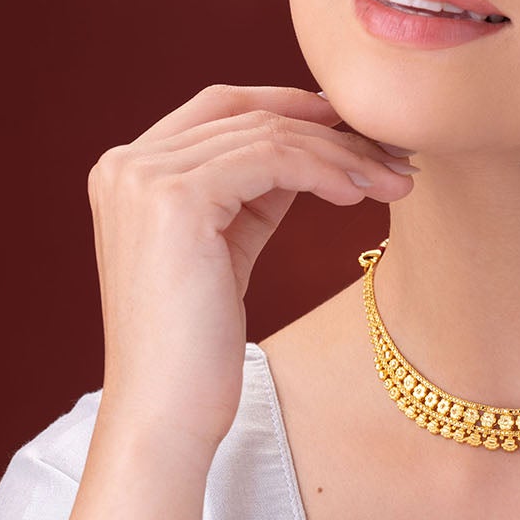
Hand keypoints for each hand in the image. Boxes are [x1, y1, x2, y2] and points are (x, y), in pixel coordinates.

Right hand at [86, 84, 414, 453]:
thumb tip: (313, 145)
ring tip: (392, 182)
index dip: (291, 105)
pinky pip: (272, 159)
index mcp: (128, 170)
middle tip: (394, 158)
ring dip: (341, 155)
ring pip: (268, 135)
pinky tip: (356, 194)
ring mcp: (144, 177)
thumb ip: (252, 191)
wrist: (164, 414)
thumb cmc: (198, 346)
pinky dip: (324, 170)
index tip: (356, 128)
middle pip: (249, 116)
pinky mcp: (174, 199)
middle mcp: (125, 163)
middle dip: (331, 132)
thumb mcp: (228, 246)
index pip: (220, 106)